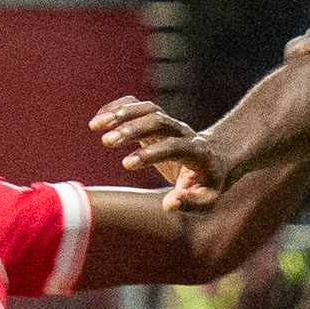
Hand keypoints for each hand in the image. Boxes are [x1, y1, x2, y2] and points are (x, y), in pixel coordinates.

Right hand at [90, 97, 225, 208]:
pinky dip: (117, 108)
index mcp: (197, 152)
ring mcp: (170, 123)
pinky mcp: (157, 118)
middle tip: (107, 142)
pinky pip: (137, 105)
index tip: (126, 164)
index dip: (150, 152)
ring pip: (147, 108)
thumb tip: (171, 203)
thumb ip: (191, 203)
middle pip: (158, 120)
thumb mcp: (207, 200)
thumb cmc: (208, 183)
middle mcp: (184, 132)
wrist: (214, 158)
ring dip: (120, 113)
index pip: (173, 146)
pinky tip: (98, 120)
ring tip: (95, 126)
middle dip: (132, 129)